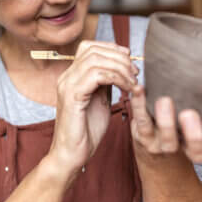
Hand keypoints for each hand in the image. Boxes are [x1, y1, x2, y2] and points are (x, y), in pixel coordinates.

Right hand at [49, 41, 138, 175]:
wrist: (71, 155)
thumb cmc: (86, 132)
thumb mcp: (99, 101)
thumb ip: (105, 83)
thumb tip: (119, 68)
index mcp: (71, 76)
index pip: (89, 47)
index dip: (112, 48)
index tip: (130, 60)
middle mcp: (66, 77)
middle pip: (93, 50)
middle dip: (120, 57)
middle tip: (136, 72)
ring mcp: (67, 85)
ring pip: (95, 59)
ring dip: (120, 68)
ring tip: (133, 82)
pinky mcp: (72, 97)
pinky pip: (96, 76)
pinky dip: (116, 78)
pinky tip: (127, 89)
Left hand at [130, 85, 201, 162]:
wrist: (152, 135)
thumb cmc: (189, 114)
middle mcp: (187, 147)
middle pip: (196, 152)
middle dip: (194, 136)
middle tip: (189, 114)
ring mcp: (165, 144)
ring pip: (167, 141)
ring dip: (166, 122)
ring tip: (164, 100)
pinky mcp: (144, 135)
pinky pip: (142, 122)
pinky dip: (139, 104)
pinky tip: (140, 88)